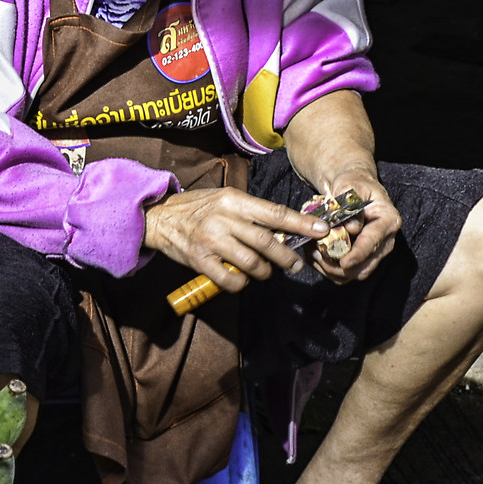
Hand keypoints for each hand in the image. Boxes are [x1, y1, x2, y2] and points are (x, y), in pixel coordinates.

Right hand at [142, 187, 326, 290]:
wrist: (160, 218)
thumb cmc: (198, 208)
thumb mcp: (225, 199)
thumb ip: (252, 213)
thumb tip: (284, 230)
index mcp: (234, 201)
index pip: (275, 213)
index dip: (301, 223)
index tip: (322, 230)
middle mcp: (224, 219)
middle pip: (267, 242)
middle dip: (286, 257)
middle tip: (295, 264)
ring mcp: (211, 240)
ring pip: (252, 263)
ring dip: (264, 272)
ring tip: (264, 272)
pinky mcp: (199, 259)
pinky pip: (230, 279)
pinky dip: (241, 284)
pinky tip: (241, 279)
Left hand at [311, 167, 399, 283]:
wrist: (353, 190)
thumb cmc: (352, 185)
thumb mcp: (350, 186)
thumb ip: (350, 204)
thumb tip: (351, 228)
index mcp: (388, 220)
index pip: (374, 241)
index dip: (359, 254)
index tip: (344, 263)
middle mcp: (386, 240)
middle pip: (365, 265)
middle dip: (340, 266)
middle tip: (317, 255)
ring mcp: (375, 253)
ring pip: (354, 274)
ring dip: (331, 269)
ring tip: (313, 253)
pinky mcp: (362, 260)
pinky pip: (344, 274)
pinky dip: (328, 269)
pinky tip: (315, 256)